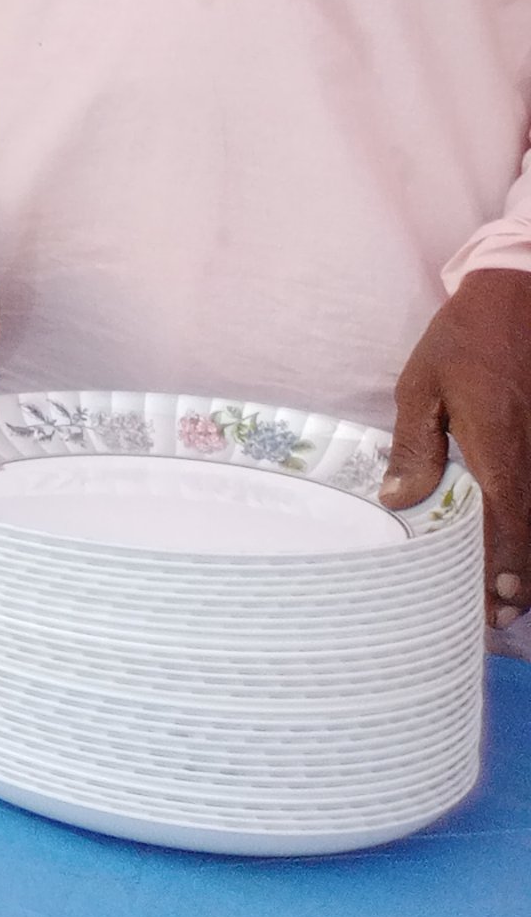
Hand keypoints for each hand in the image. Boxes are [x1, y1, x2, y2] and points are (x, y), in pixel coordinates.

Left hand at [383, 265, 530, 627]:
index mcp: (498, 451)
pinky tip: (519, 549)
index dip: (500, 571)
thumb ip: (414, 446)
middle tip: (496, 616)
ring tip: (509, 599)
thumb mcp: (422, 385)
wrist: (519, 299)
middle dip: (518, 580)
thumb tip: (399, 501)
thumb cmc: (464, 342)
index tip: (491, 606)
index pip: (505, 527)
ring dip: (528, 560)